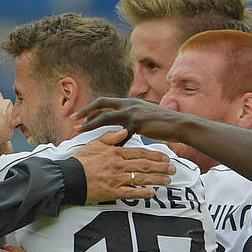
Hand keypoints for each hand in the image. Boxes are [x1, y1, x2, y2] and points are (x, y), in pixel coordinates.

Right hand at [72, 128, 174, 203]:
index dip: (155, 155)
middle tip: (173, 169)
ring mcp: (117, 179)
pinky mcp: (113, 192)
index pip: (140, 153)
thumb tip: (124, 130)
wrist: (69, 177)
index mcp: (116, 152)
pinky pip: (132, 193)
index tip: (166, 157)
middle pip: (145, 165)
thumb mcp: (95, 144)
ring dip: (157, 179)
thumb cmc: (81, 161)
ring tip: (168, 180)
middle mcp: (119, 165)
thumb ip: (110, 137)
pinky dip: (143, 193)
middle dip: (161, 167)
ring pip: (142, 178)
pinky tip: (153, 193)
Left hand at [74, 96, 189, 141]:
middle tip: (72, 119)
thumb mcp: (145, 116)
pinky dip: (112, 142)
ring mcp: (133, 112)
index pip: (105, 101)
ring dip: (90, 124)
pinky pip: (120, 134)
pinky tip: (104, 150)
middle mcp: (129, 104)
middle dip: (85, 111)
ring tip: (78, 131)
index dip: (92, 108)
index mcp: (129, 101)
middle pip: (101, 104)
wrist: (179, 124)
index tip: (80, 115)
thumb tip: (122, 124)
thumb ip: (132, 117)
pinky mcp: (138, 124)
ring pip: (105, 117)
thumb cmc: (164, 123)